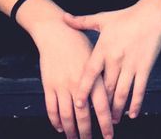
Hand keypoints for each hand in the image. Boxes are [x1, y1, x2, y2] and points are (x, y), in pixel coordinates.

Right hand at [29, 19, 116, 138]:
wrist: (55, 32)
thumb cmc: (78, 43)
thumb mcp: (96, 56)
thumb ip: (102, 77)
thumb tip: (112, 97)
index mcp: (92, 77)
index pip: (102, 106)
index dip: (106, 123)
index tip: (109, 135)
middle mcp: (77, 84)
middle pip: (83, 115)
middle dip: (87, 132)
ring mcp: (61, 86)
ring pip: (66, 115)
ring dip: (71, 130)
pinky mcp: (48, 85)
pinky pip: (51, 108)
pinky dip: (55, 120)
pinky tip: (60, 127)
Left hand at [63, 0, 160, 122]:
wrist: (152, 15)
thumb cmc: (125, 17)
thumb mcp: (102, 18)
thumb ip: (82, 21)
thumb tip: (63, 17)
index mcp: (103, 48)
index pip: (89, 73)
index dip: (83, 90)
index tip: (77, 104)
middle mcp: (115, 59)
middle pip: (105, 88)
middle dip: (101, 106)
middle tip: (95, 119)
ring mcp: (131, 65)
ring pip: (121, 92)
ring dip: (116, 109)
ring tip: (113, 120)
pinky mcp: (145, 68)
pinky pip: (139, 89)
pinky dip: (135, 103)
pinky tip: (132, 114)